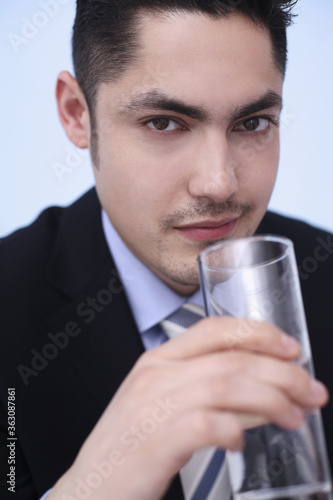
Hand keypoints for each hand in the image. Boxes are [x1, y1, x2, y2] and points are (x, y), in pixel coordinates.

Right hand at [49, 317, 327, 499]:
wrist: (89, 488)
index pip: (214, 329)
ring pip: (227, 386)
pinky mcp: (155, 441)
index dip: (258, 333)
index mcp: (158, 360)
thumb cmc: (131, 446)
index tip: (290, 348)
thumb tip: (261, 391)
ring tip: (294, 417)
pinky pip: (206, 425)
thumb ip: (206, 392)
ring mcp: (153, 405)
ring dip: (271, 401)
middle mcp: (156, 375)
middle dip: (282, 373)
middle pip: (231, 359)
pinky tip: (241, 442)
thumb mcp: (163, 405)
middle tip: (310, 391)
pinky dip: (233, 430)